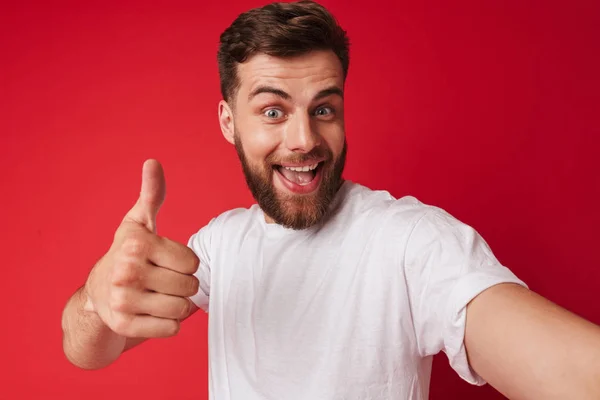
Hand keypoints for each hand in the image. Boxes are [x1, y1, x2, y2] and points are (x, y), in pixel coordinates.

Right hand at [84, 159, 199, 337]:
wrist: (97, 293)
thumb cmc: (127, 253)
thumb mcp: (138, 223)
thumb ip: (152, 194)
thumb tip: (153, 162)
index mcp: (137, 244)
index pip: (192, 263)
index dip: (185, 263)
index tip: (167, 261)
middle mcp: (127, 272)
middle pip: (190, 287)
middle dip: (183, 285)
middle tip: (164, 280)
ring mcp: (124, 301)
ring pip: (182, 310)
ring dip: (178, 305)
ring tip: (159, 295)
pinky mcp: (124, 326)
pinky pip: (171, 329)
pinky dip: (169, 323)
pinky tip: (153, 312)